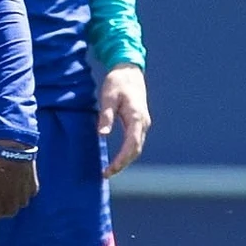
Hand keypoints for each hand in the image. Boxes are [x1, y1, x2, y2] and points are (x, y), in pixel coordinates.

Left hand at [98, 63, 149, 177]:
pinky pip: (135, 141)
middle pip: (136, 150)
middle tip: (106, 174)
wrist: (129, 71)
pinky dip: (127, 152)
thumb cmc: (117, 82)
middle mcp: (143, 123)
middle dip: (123, 164)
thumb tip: (102, 135)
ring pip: (137, 147)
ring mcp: (143, 123)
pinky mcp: (139, 122)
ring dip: (125, 160)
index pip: (131, 145)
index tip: (110, 170)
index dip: (121, 160)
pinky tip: (118, 158)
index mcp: (136, 117)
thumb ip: (106, 116)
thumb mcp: (108, 97)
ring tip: (110, 170)